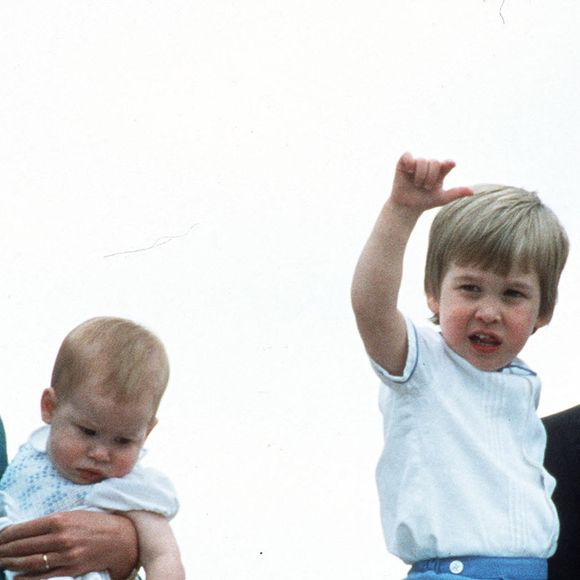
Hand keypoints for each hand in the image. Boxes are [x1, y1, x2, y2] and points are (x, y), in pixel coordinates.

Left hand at [0, 511, 138, 578]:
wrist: (122, 538)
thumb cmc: (98, 523)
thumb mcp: (76, 514)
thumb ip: (53, 522)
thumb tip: (28, 530)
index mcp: (61, 520)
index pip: (24, 529)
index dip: (6, 534)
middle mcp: (61, 537)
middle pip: (23, 546)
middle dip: (4, 550)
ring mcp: (66, 555)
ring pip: (29, 562)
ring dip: (10, 563)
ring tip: (0, 562)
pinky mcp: (71, 569)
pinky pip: (43, 576)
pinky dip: (25, 577)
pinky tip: (15, 576)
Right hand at [390, 152, 472, 211]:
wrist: (407, 207)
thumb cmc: (425, 202)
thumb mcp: (442, 198)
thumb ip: (456, 193)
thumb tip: (472, 192)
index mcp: (440, 171)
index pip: (446, 164)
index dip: (448, 163)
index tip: (451, 164)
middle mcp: (429, 165)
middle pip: (434, 162)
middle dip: (430, 177)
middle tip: (426, 187)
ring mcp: (416, 163)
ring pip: (422, 161)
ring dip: (420, 175)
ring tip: (417, 184)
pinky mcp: (404, 163)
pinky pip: (408, 156)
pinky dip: (409, 162)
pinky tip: (409, 170)